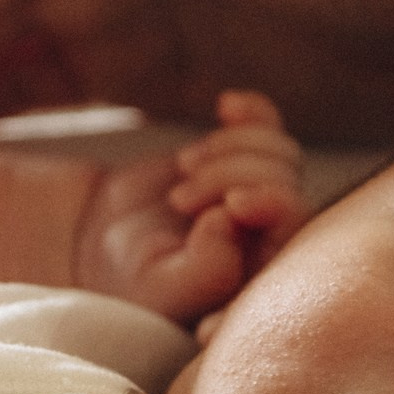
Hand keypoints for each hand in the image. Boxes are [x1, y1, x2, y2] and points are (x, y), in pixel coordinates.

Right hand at [74, 91, 309, 322]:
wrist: (100, 240)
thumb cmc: (132, 277)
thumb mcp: (159, 287)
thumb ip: (205, 272)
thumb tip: (232, 221)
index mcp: (259, 275)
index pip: (294, 232)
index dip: (273, 205)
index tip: (233, 203)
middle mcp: (268, 238)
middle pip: (285, 185)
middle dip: (229, 178)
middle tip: (179, 199)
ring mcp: (260, 197)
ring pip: (280, 153)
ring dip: (228, 149)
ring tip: (184, 167)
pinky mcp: (242, 162)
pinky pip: (269, 126)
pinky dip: (251, 110)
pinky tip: (227, 106)